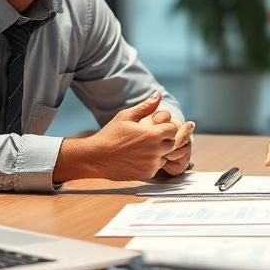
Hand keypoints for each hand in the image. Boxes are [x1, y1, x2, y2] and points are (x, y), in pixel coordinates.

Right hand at [53, 92, 190, 181]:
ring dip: (158, 152)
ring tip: (141, 148)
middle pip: (172, 143)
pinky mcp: (147, 174)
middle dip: (163, 139)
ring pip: (165, 156)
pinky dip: (151, 163)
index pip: (173, 129)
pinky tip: (137, 158)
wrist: (96, 157)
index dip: (166, 127)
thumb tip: (159, 94)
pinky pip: (157, 167)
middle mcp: (155, 151)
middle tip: (148, 138)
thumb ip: (146, 106)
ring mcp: (152, 164)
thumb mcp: (126, 116)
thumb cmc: (110, 135)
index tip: (156, 127)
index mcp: (152, 135)